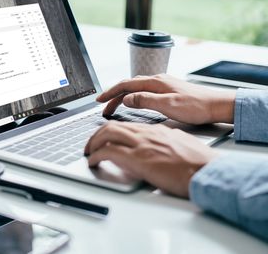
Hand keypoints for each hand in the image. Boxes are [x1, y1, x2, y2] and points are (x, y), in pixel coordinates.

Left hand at [85, 122, 218, 197]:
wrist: (207, 170)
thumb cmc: (199, 161)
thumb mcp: (181, 143)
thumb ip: (166, 139)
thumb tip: (159, 142)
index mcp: (155, 130)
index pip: (125, 125)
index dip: (110, 131)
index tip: (104, 138)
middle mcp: (146, 133)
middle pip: (112, 126)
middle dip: (96, 135)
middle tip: (90, 145)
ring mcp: (142, 144)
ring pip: (107, 133)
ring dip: (93, 143)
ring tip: (88, 152)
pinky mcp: (139, 158)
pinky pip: (108, 151)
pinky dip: (96, 155)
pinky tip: (93, 162)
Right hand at [97, 74, 235, 124]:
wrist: (216, 105)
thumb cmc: (196, 106)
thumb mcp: (168, 105)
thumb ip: (145, 101)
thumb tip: (127, 99)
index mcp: (155, 82)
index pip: (126, 85)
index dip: (111, 92)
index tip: (99, 100)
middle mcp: (157, 80)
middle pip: (129, 86)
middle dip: (114, 96)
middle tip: (103, 107)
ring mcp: (162, 84)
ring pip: (136, 88)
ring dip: (123, 97)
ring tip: (114, 107)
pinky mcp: (167, 90)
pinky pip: (144, 91)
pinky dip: (133, 97)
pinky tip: (134, 103)